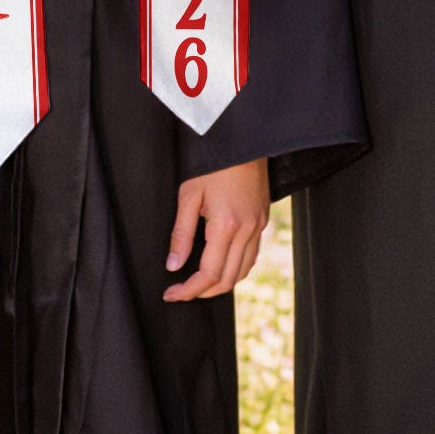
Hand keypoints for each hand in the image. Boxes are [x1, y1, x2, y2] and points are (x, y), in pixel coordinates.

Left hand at [163, 157, 269, 301]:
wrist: (243, 140)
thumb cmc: (214, 163)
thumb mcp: (189, 195)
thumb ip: (181, 234)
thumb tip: (173, 265)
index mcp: (226, 225)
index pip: (208, 274)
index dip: (188, 290)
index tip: (171, 294)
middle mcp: (247, 229)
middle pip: (227, 278)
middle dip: (203, 292)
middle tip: (182, 291)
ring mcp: (258, 225)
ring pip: (243, 270)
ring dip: (221, 283)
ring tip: (199, 283)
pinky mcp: (263, 219)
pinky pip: (252, 255)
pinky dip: (236, 267)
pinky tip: (221, 264)